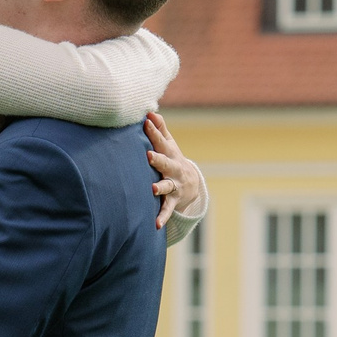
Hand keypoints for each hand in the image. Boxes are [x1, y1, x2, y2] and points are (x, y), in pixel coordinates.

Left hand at [145, 112, 204, 229]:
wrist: (191, 183)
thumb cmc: (172, 159)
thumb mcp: (168, 144)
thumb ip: (159, 129)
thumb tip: (150, 111)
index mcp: (170, 154)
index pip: (160, 141)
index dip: (153, 131)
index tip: (145, 121)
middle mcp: (173, 169)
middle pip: (164, 163)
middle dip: (157, 159)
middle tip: (148, 155)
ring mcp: (173, 185)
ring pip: (166, 186)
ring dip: (159, 187)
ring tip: (151, 189)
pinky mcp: (172, 201)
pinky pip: (167, 210)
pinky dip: (162, 217)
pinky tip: (156, 224)